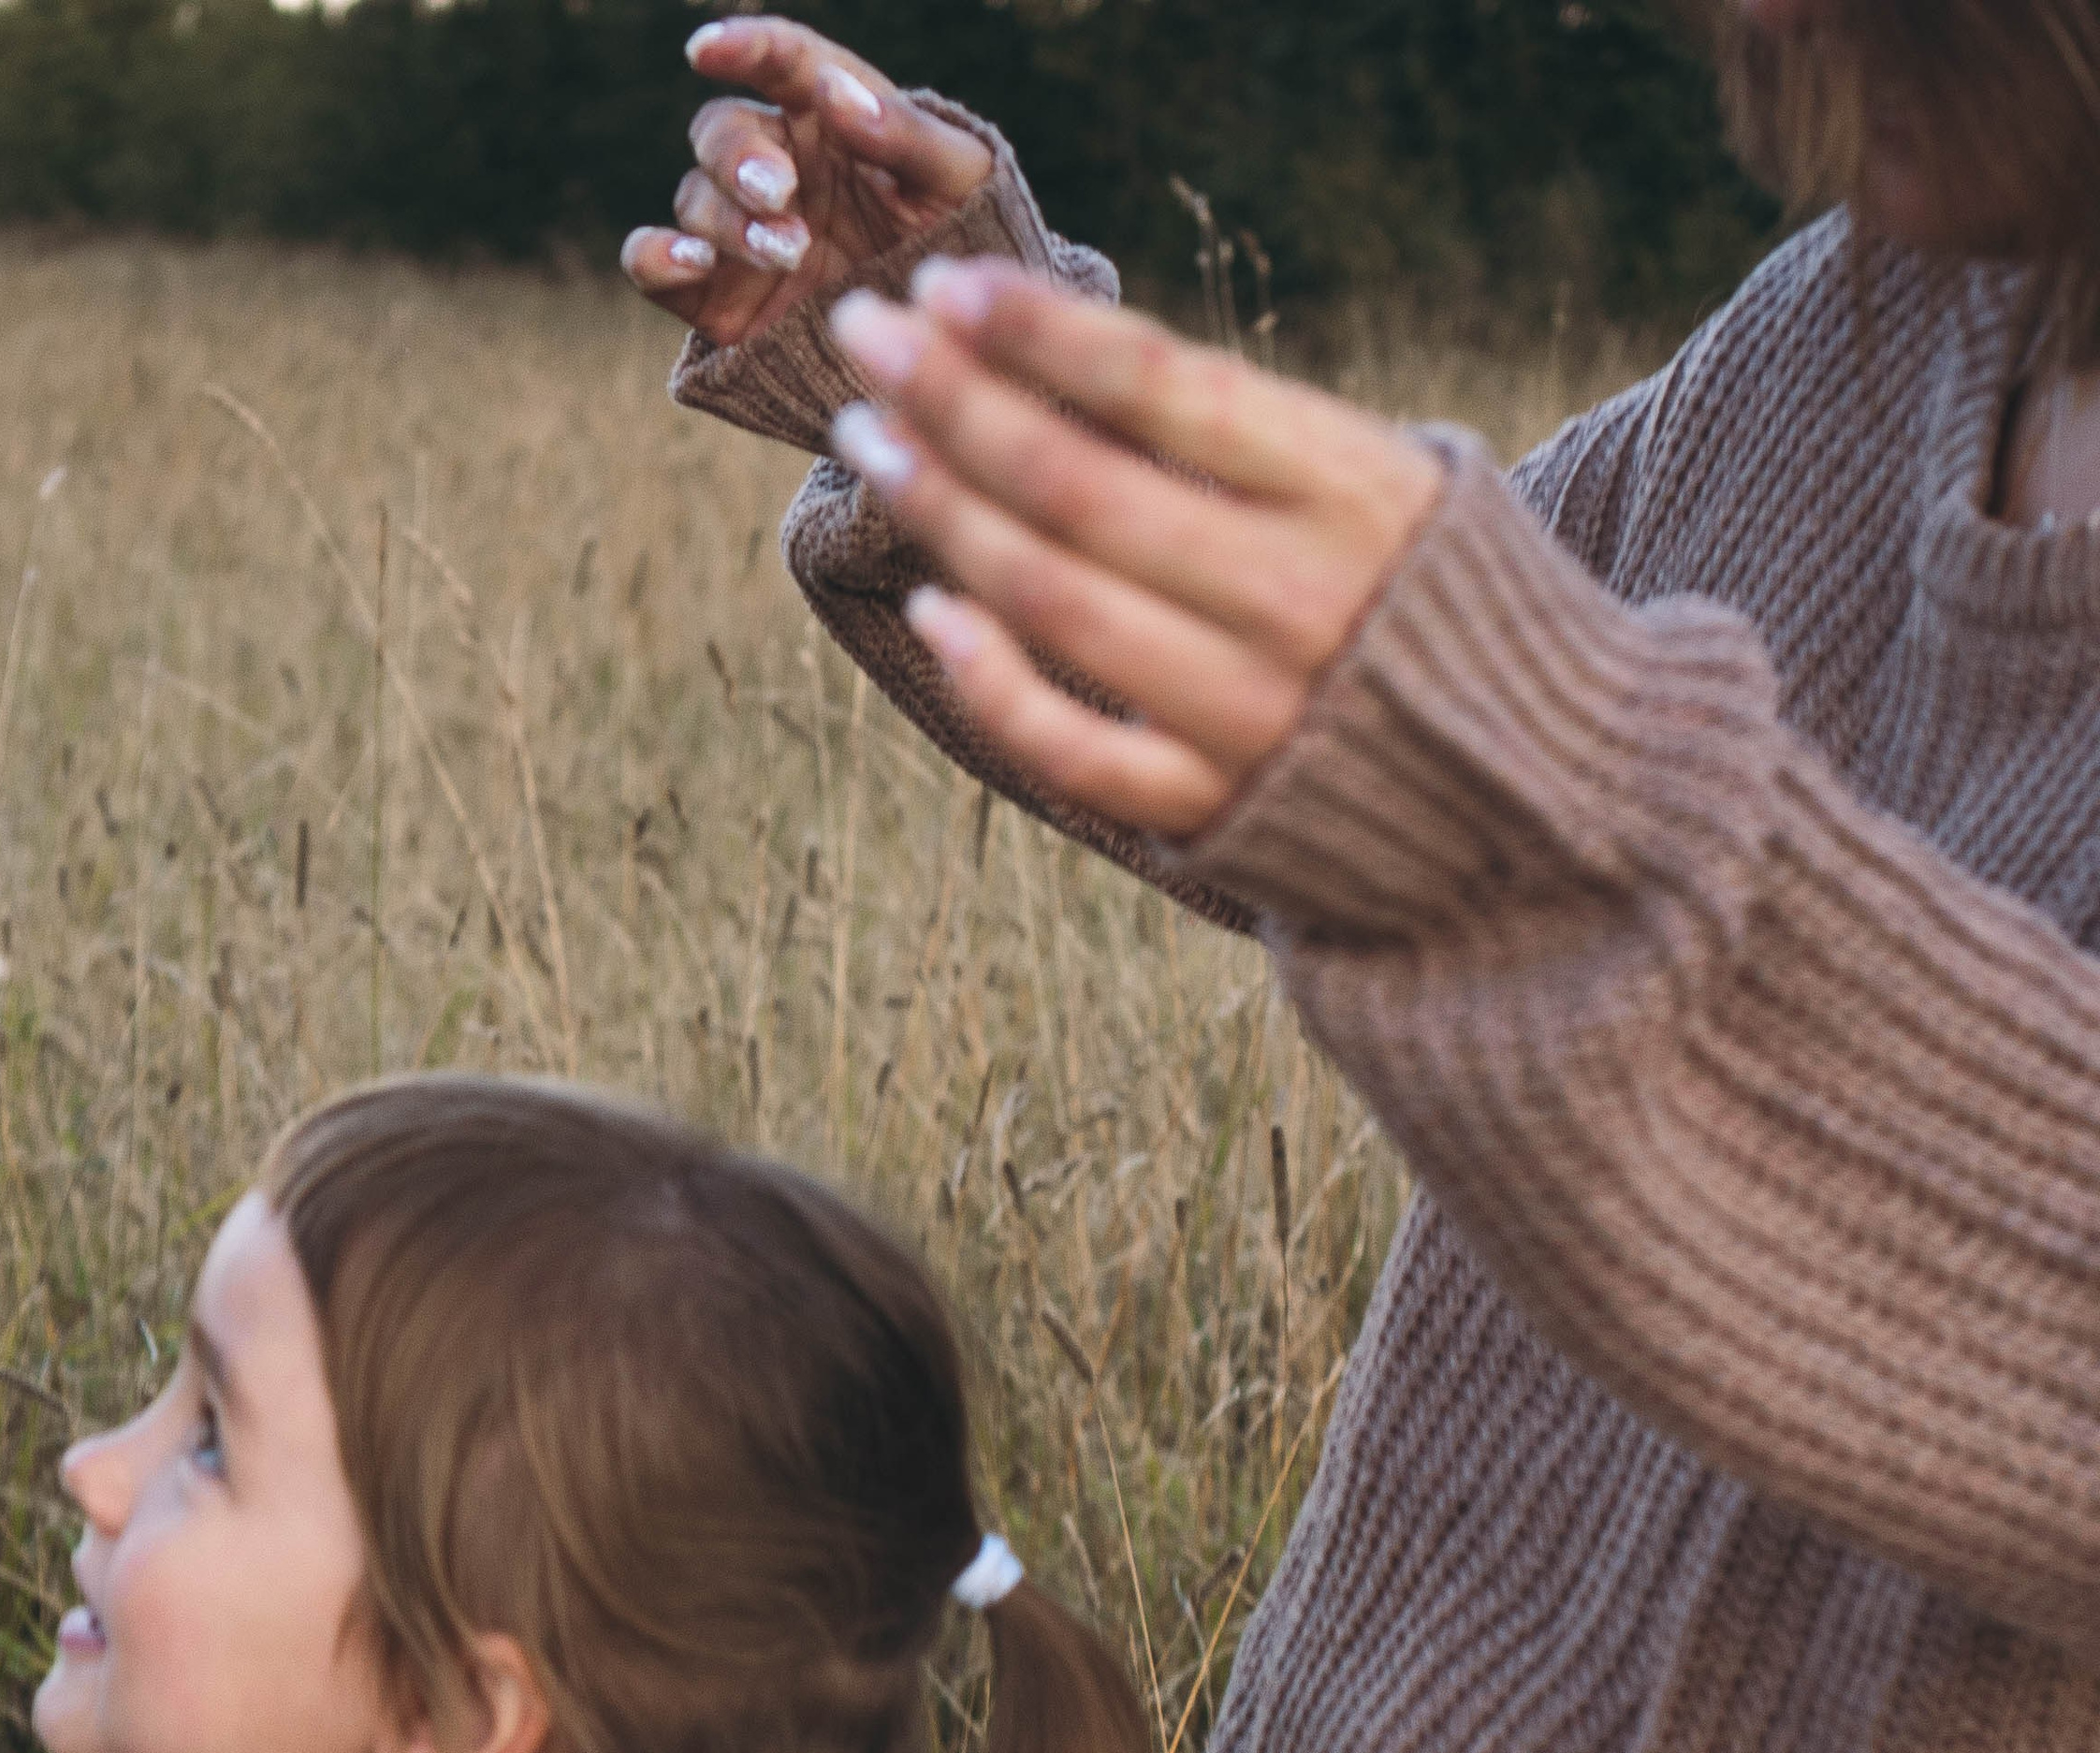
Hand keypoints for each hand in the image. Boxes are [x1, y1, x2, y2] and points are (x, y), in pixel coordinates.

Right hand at [621, 17, 992, 353]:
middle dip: (741, 160)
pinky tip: (692, 261)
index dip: (740, 46)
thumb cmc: (958, 241)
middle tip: (780, 195)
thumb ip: (902, 131)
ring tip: (790, 252)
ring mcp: (743, 234)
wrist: (947, 349)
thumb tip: (834, 89)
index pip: (776, 61)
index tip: (705, 50)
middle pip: (719, 134)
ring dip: (731, 222)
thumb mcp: (957, 179)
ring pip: (695, 199)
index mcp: (827, 118)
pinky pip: (655, 267)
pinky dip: (656, 259)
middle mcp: (775, 167)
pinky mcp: (719, 298)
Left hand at [821, 260, 1444, 836]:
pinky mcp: (1213, 811)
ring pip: (1054, 603)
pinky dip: (989, 680)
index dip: (1042, 332)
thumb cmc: (1434, 605)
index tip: (947, 286)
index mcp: (1357, 491)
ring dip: (943, 512)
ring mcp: (1250, 715)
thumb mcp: (1396, 486)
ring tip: (872, 440)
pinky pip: (1071, 748)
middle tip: (866, 338)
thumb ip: (1257, 439)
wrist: (1541, 796)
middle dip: (953, 400)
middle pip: (1080, 488)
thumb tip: (1063, 360)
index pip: (1167, 388)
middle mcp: (1299, 600)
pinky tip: (930, 606)